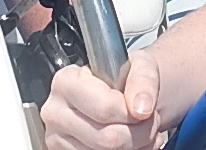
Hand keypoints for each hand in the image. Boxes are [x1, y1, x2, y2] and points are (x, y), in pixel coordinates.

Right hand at [42, 53, 162, 149]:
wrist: (120, 91)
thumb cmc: (123, 76)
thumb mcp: (139, 65)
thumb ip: (143, 80)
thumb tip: (141, 108)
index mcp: (66, 82)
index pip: (104, 108)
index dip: (131, 113)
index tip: (142, 107)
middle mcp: (56, 112)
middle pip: (107, 138)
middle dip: (139, 133)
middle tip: (149, 121)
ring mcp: (57, 139)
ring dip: (135, 146)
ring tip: (140, 130)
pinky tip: (131, 143)